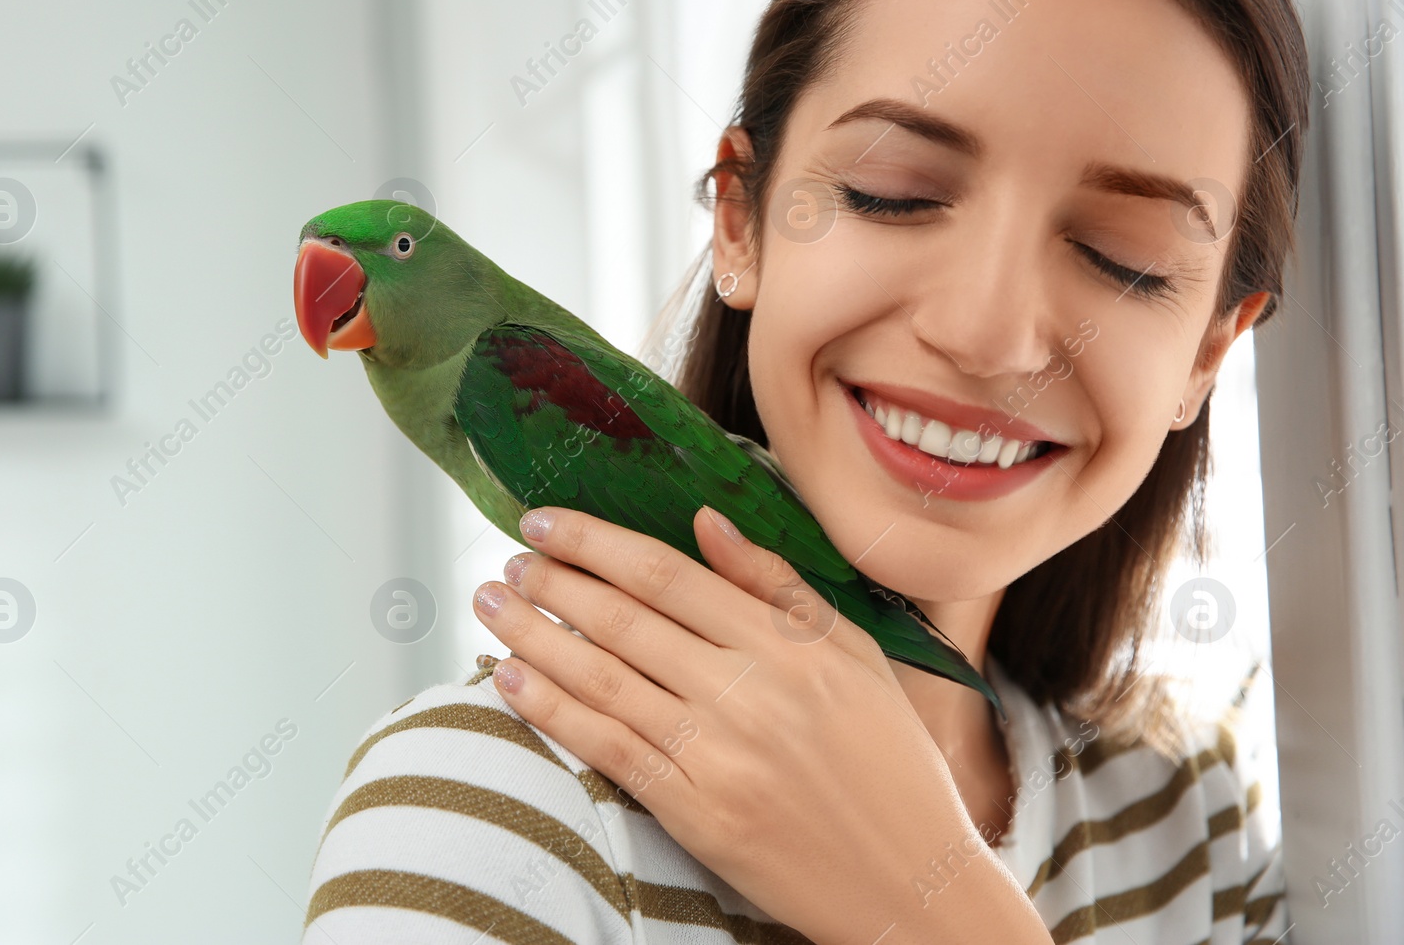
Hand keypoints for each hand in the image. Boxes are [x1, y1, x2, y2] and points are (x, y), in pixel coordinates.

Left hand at [470, 506, 1050, 944]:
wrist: (912, 883)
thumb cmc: (890, 764)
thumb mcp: (856, 656)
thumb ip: (780, 586)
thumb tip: (708, 525)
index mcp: (789, 646)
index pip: (668, 575)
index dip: (597, 543)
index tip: (547, 521)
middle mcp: (748, 693)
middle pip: (625, 620)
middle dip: (554, 582)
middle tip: (509, 559)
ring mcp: (716, 754)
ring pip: (603, 678)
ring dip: (535, 635)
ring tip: (492, 603)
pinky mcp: (694, 811)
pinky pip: (606, 748)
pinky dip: (550, 710)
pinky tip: (511, 678)